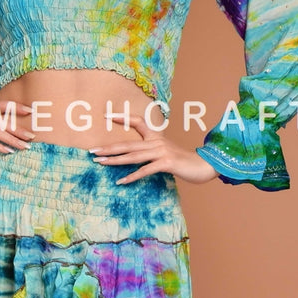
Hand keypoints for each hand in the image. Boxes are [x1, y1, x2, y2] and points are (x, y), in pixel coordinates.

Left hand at [88, 115, 219, 184]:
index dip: (122, 117)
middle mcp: (157, 142)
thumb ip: (152, 153)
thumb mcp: (166, 153)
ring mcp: (161, 152)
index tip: (106, 115)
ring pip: (133, 156)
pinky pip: (145, 170)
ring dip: (114, 160)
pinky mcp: (166, 163)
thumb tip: (136, 157)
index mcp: (156, 137)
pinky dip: (132, 177)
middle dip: (108, 148)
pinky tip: (120, 181)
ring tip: (100, 163)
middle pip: (128, 143)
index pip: (137, 121)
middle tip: (92, 152)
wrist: (204, 166)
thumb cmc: (184, 162)